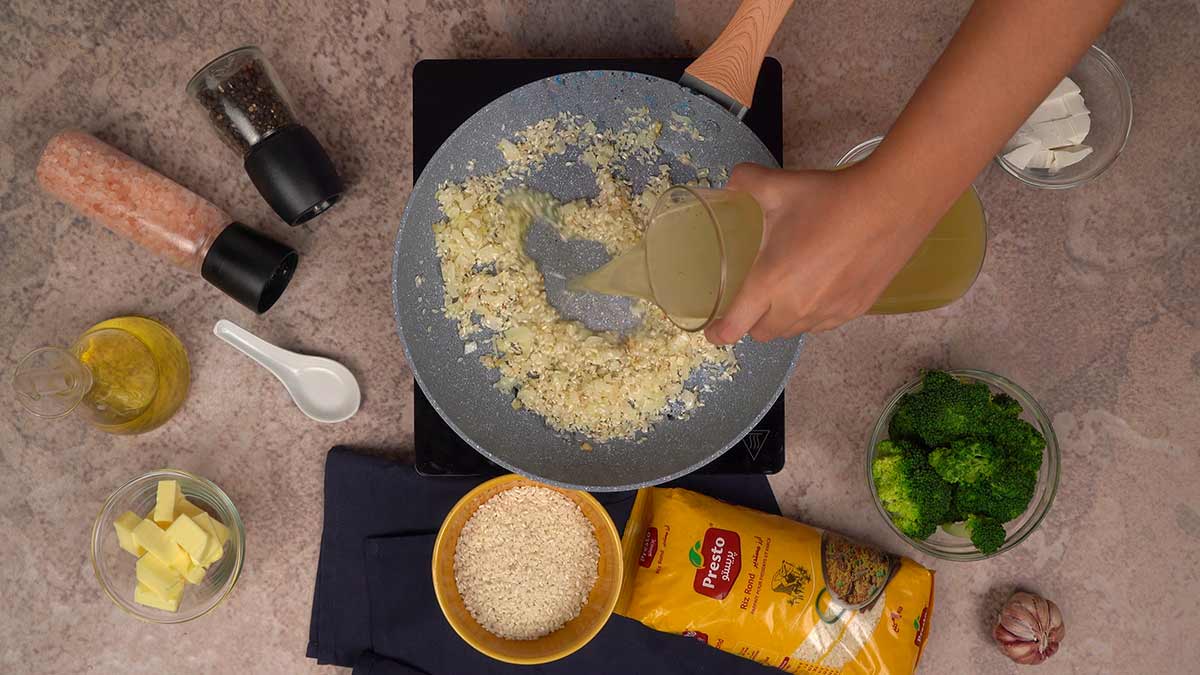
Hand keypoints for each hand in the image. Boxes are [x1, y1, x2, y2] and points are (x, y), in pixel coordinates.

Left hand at [704, 162, 932, 343]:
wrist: (892, 203)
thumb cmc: (831, 197)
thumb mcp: (779, 186)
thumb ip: (746, 182)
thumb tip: (731, 181)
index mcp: (770, 282)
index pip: (736, 326)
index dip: (719, 333)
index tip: (714, 331)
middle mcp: (797, 307)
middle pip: (763, 334)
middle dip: (752, 322)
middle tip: (752, 301)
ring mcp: (828, 312)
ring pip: (794, 331)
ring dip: (783, 320)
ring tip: (786, 294)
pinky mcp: (854, 310)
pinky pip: (823, 324)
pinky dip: (813, 315)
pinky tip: (817, 291)